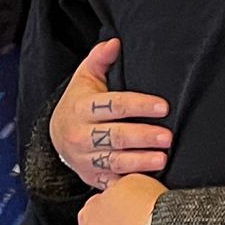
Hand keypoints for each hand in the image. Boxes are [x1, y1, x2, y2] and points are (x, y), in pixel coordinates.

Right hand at [50, 39, 169, 189]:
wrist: (56, 136)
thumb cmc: (80, 103)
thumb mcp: (85, 78)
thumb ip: (99, 59)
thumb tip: (115, 42)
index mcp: (82, 108)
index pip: (113, 105)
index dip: (139, 105)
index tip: (163, 107)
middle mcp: (81, 135)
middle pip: (115, 135)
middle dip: (143, 136)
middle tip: (167, 137)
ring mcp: (85, 159)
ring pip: (114, 161)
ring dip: (139, 161)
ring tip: (162, 159)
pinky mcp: (92, 177)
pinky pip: (111, 182)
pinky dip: (128, 182)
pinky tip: (147, 181)